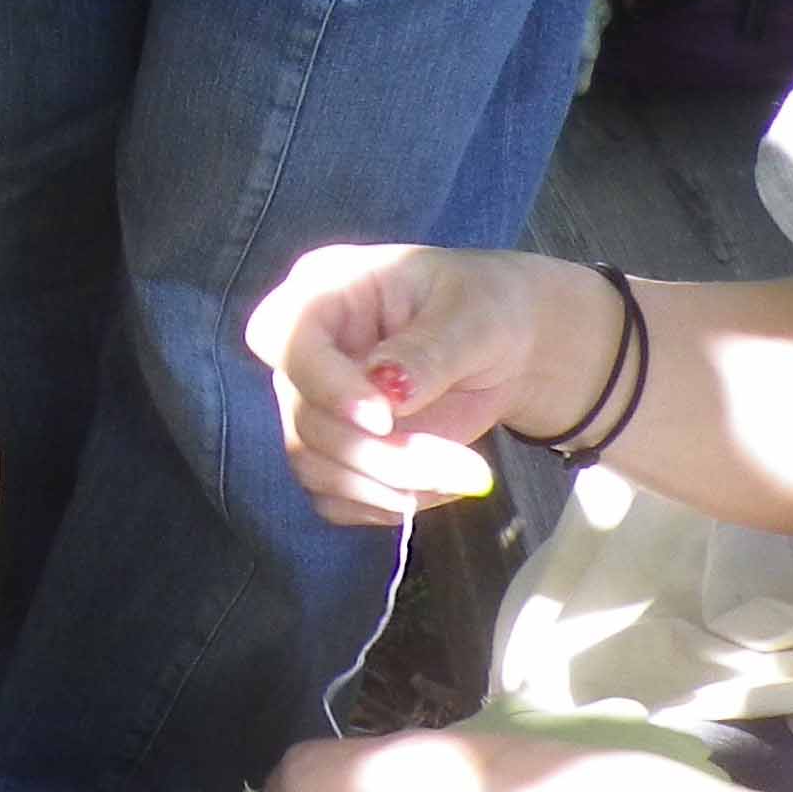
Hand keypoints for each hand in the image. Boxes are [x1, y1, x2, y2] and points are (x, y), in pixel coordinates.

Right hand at [245, 245, 619, 524]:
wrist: (510, 348)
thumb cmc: (487, 309)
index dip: (321, 382)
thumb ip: (431, 350)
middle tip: (468, 469)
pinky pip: (334, 497)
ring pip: (316, 464)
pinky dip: (387, 503)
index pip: (282, 335)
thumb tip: (389, 392)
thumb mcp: (475, 318)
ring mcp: (313, 403)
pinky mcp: (332, 452)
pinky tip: (440, 486)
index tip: (385, 417)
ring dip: (391, 485)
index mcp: (325, 289)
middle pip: (305, 417)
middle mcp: (305, 350)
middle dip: (384, 454)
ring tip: (467, 477)